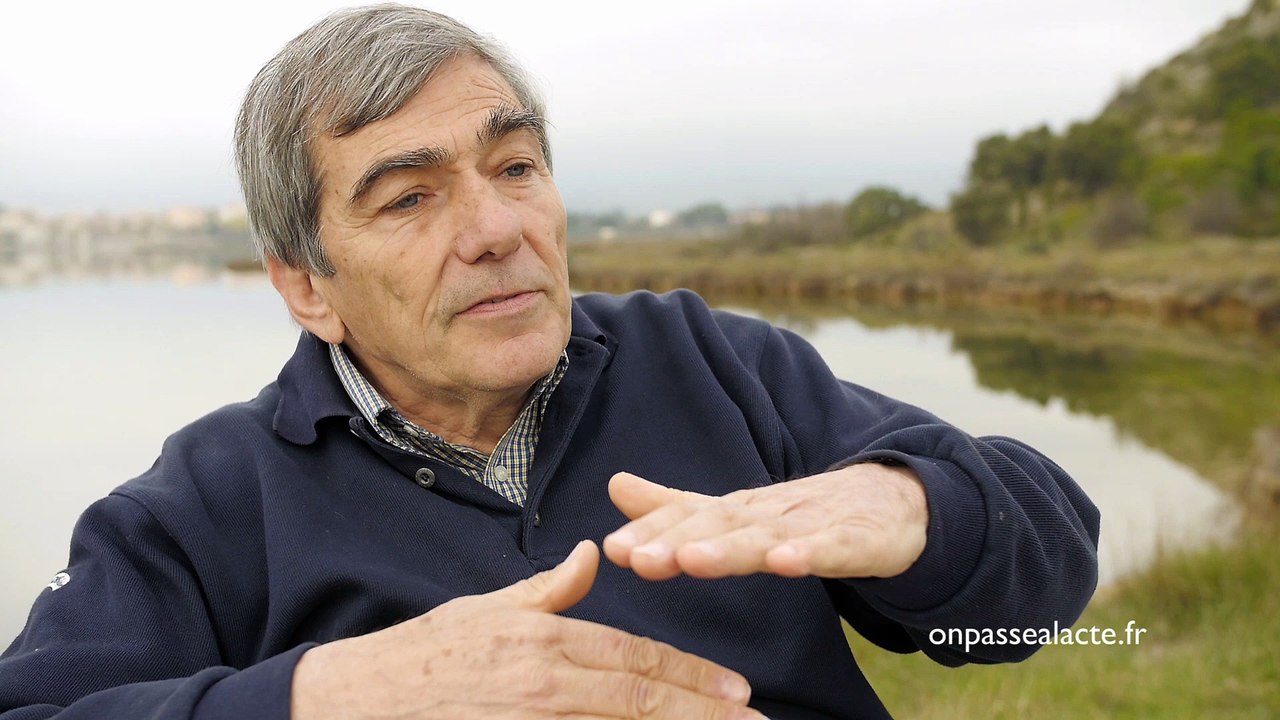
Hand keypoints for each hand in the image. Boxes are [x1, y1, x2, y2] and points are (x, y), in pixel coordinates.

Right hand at [291, 541, 764, 719]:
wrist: (353, 705)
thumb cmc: (418, 658)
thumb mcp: (484, 611)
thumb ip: (548, 591)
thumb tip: (590, 555)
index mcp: (543, 638)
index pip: (636, 659)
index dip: (691, 678)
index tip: (735, 692)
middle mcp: (546, 682)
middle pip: (643, 700)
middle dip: (705, 715)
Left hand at [602, 464, 927, 580]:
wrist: (892, 502)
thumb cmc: (804, 512)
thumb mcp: (735, 512)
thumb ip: (676, 506)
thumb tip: (614, 485)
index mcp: (737, 510)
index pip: (688, 518)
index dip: (651, 532)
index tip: (612, 549)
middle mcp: (767, 513)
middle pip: (718, 525)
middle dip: (676, 540)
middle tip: (638, 557)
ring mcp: (811, 524)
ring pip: (766, 537)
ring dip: (729, 548)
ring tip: (693, 559)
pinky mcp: (855, 540)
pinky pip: (830, 549)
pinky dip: (809, 553)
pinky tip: (786, 562)